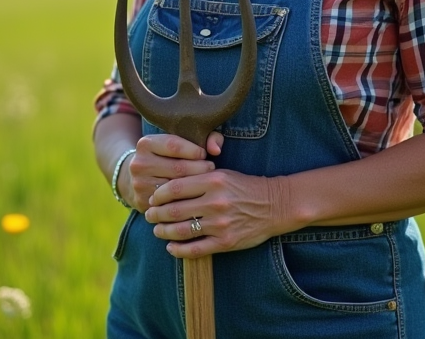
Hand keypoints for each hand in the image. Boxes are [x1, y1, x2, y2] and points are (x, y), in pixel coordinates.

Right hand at [121, 132, 221, 212]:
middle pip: (178, 168)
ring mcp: (139, 184)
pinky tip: (195, 196)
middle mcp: (139, 163)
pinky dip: (185, 200)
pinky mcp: (143, 202)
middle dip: (199, 168)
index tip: (205, 154)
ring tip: (205, 181)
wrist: (136, 177)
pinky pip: (170, 203)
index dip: (194, 150)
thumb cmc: (167, 156)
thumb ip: (205, 137)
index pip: (174, 145)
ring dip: (194, 185)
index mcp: (146, 144)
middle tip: (211, 169)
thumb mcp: (179, 142)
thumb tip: (216, 149)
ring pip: (175, 188)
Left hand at [144, 153, 294, 258]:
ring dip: (164, 232)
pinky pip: (195, 249)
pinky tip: (171, 247)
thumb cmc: (245, 187)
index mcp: (213, 181)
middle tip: (150, 215)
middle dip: (156, 214)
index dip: (159, 194)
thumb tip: (168, 185)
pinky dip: (179, 250)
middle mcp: (215, 202)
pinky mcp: (225, 242)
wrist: (275, 205)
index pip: (175, 188)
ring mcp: (220, 224)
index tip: (153, 198)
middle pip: (174, 210)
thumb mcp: (222, 174)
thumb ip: (197, 176)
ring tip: (158, 230)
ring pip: (181, 231)